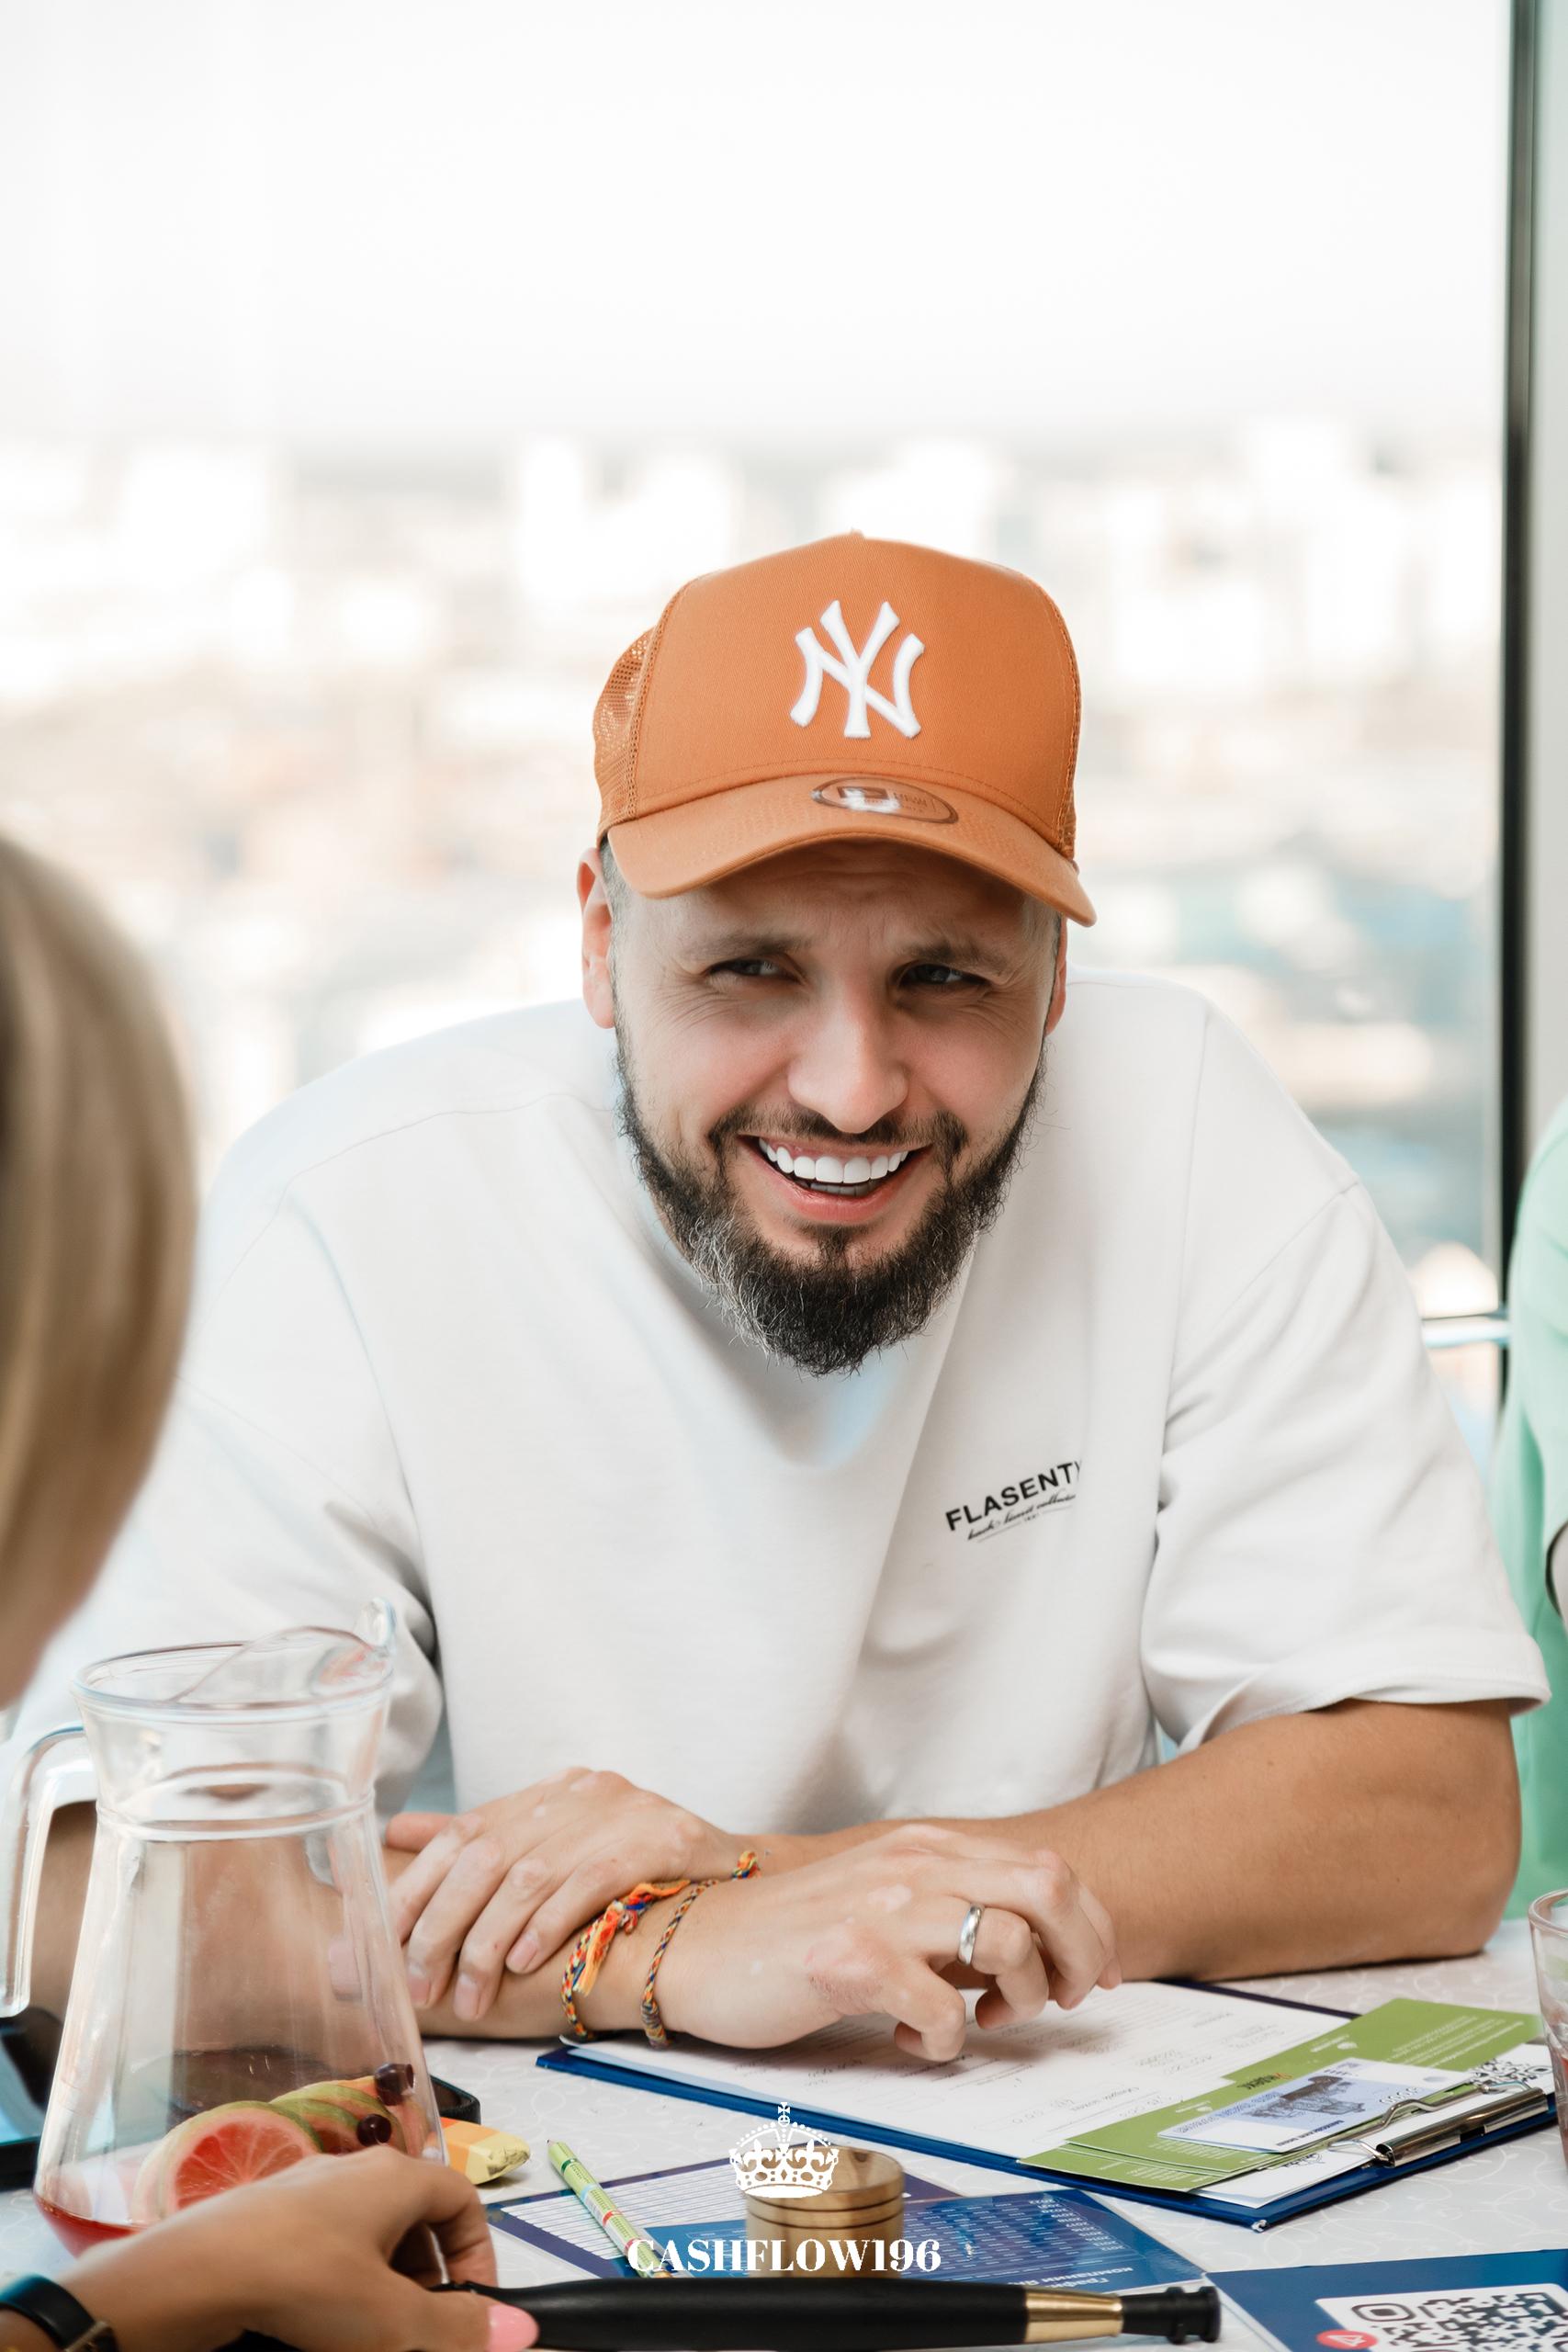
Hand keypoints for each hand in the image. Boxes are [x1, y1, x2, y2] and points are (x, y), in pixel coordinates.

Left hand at [65, 2147, 534, 2351]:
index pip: (463, 2200)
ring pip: (368, 2236)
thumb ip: (458, 2328)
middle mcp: (357, 2169)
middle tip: (417, 2332)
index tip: (471, 2312)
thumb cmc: (307, 2283)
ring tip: (369, 2333)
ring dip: (383, 2286)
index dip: (478, 2255)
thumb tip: (524, 2332)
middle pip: (416, 2219)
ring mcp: (307, 2190)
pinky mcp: (267, 2217)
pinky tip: (319, 2324)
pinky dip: (338, 2284)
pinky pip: (325, 2246)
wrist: (193, 2274)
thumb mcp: (392, 2319)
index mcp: (398, 2175)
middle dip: (428, 2280)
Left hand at [386, 1767, 746, 2021]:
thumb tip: (400, 1833)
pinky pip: (589, 1882)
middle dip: (442, 1926)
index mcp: (554, 1791)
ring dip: (488, 1942)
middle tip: (419, 1985)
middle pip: (487, 1854)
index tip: (381, 1945)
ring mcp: (624, 1811)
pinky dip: (548, 1924)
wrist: (739, 1878)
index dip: (418, 1887)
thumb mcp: (560, 1848)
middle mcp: (582, 1792)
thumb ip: (486, 1841)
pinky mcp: (661, 1839)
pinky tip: (523, 1963)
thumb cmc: (642, 1874)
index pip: (464, 1831)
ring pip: (530, 1874)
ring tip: (468, 1995)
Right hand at [648, 1823, 1119, 2059]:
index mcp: (929, 1846)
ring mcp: (884, 1907)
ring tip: (975, 2020)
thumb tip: (1039, 1951)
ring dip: (1016, 2000)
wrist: (698, 1946)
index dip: (1091, 1927)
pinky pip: (945, 2012)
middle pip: (1050, 1887)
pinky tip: (912, 2041)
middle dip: (1079, 1954)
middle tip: (1057, 2002)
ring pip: (1009, 1944)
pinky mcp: (853, 1960)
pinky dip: (947, 2042)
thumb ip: (955, 1908)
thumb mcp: (889, 1900)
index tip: (1091, 1978)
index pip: (1050, 1867)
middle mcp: (915, 1863)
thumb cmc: (798, 1935)